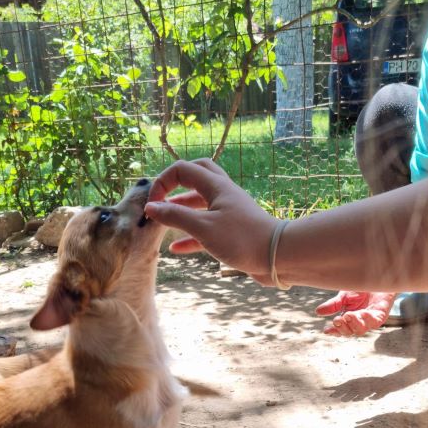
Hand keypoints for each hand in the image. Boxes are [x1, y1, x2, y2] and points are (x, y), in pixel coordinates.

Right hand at [146, 159, 277, 283]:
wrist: (276, 256)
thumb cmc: (241, 238)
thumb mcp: (203, 227)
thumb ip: (175, 216)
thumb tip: (151, 207)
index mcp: (215, 186)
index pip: (183, 170)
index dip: (163, 182)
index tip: (153, 204)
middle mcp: (222, 194)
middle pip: (195, 177)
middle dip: (175, 186)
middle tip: (161, 199)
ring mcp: (228, 212)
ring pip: (200, 204)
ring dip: (181, 211)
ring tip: (163, 223)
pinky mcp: (231, 231)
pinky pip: (206, 229)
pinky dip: (190, 236)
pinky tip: (176, 248)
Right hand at [315, 291, 396, 335]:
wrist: (376, 278)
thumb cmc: (361, 288)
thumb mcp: (343, 296)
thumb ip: (333, 305)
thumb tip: (318, 312)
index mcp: (348, 319)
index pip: (340, 329)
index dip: (333, 331)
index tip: (327, 330)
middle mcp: (358, 322)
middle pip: (349, 332)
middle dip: (342, 327)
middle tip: (337, 319)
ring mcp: (369, 321)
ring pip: (361, 330)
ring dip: (353, 324)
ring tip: (348, 315)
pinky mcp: (380, 316)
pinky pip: (374, 322)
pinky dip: (367, 319)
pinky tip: (362, 312)